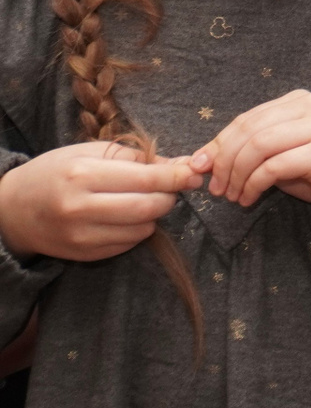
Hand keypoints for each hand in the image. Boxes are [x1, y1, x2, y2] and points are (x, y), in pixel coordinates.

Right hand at [0, 141, 200, 262]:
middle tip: (172, 188)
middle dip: (169, 197)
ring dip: (154, 214)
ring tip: (144, 199)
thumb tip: (182, 164)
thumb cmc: (56, 172)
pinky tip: (126, 216)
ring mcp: (80, 235)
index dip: (177, 177)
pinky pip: (128, 244)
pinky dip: (138, 230)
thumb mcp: (90, 152)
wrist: (13, 209)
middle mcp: (80, 208)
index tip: (195, 173)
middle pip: (148, 207)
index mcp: (82, 174)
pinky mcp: (83, 254)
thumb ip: (136, 158)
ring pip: (142, 229)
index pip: (146, 178)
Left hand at [190, 90, 310, 232]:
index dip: (218, 143)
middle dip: (224, 162)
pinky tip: (249, 199)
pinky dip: (252, 185)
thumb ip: (249, 151)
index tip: (200, 167)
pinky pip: (273, 167)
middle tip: (215, 189)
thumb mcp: (281, 158)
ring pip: (258, 146)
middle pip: (250, 129)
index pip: (248, 118)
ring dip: (236, 175)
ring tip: (232, 196)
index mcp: (302, 100)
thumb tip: (202, 158)